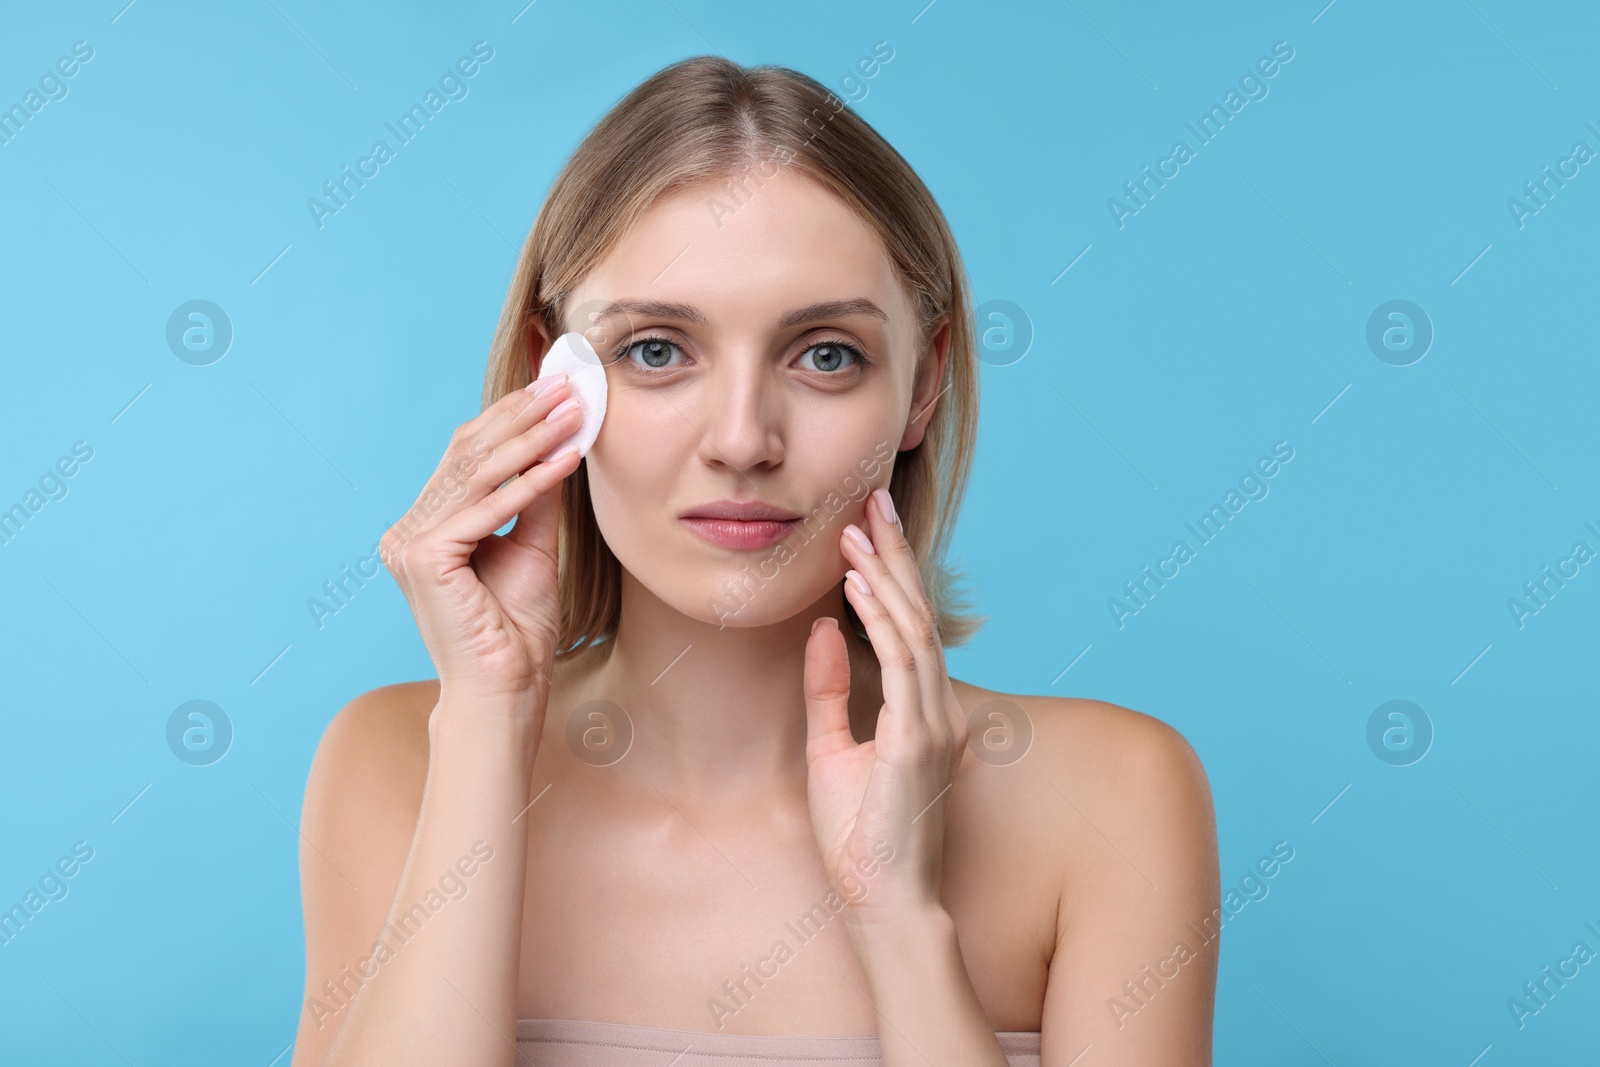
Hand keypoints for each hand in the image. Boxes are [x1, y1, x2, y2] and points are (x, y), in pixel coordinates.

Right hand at [379, 376, 584, 711]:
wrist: (506, 687)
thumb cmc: (517, 629)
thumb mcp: (532, 546)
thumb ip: (533, 495)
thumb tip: (555, 440)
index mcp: (426, 527)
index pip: (467, 456)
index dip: (510, 417)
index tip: (553, 388)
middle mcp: (409, 531)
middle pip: (470, 455)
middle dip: (523, 416)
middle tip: (568, 384)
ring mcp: (409, 543)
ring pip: (480, 475)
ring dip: (533, 439)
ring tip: (574, 411)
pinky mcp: (424, 557)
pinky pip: (488, 508)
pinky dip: (531, 481)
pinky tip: (566, 459)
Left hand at [802, 487, 966, 925]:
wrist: (883, 901)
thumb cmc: (861, 838)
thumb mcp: (831, 750)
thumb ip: (829, 689)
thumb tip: (823, 627)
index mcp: (922, 712)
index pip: (908, 627)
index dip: (890, 575)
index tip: (867, 528)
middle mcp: (937, 709)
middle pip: (917, 614)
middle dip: (894, 555)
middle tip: (872, 500)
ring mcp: (933, 723)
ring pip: (914, 629)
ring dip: (885, 575)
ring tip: (858, 528)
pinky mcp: (918, 741)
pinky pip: (902, 665)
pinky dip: (880, 620)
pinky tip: (857, 587)